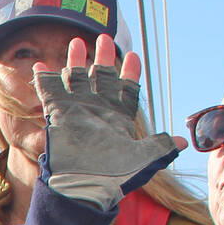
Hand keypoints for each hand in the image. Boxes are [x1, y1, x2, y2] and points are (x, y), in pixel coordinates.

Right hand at [35, 35, 182, 209]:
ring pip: (76, 81)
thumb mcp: (143, 159)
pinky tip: (40, 65)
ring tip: (76, 42)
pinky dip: (45, 80)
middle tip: (105, 37)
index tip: (133, 55)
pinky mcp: (57, 117)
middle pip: (101, 78)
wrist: (83, 186)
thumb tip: (183, 141)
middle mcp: (97, 112)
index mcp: (118, 118)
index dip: (129, 73)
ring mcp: (76, 112)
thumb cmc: (113, 175)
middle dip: (103, 58)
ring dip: (75, 62)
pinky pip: (49, 94)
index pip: (126, 89)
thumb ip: (160, 146)